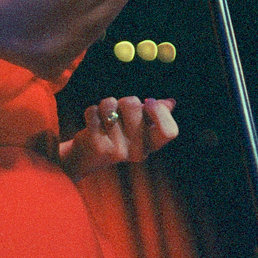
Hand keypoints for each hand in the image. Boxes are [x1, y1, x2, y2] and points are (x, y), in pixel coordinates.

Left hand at [58, 96, 177, 177]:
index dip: (160, 112)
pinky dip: (91, 112)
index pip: (168, 131)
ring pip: (111, 105)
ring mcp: (118, 151)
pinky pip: (94, 112)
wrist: (87, 156)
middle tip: (119, 112)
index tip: (148, 103)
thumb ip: (154, 113)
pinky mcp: (99, 147)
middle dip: (123, 101)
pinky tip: (93, 123)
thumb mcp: (137, 125)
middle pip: (133, 105)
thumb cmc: (116, 133)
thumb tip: (170, 103)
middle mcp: (138, 152)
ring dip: (106, 106)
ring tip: (105, 118)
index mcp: (151, 145)